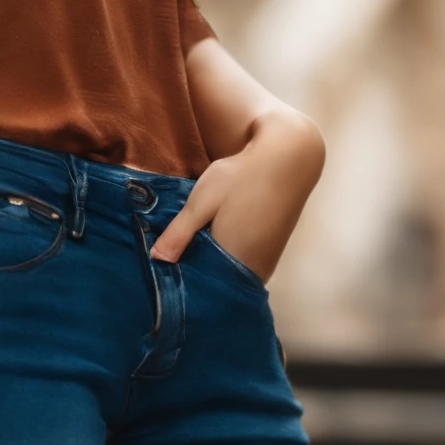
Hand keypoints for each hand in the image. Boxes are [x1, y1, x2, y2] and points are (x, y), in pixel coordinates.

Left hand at [149, 107, 325, 280]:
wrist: (288, 158)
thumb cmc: (242, 177)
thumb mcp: (202, 202)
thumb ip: (179, 234)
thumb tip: (156, 259)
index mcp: (235, 261)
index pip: (201, 286)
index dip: (182, 278)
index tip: (165, 268)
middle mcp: (255, 269)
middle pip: (217, 282)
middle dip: (196, 271)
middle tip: (175, 254)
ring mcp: (267, 263)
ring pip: (231, 273)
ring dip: (212, 264)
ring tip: (192, 246)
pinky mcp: (272, 252)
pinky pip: (243, 265)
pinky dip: (228, 257)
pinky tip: (215, 238)